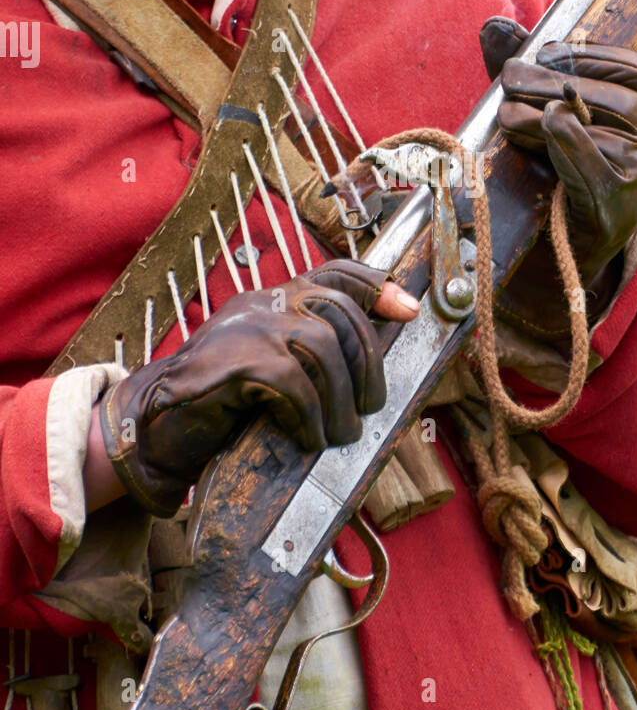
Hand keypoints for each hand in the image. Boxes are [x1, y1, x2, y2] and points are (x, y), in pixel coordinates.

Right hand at [95, 261, 417, 515]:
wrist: (156, 427)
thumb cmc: (221, 404)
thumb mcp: (271, 369)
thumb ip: (308, 356)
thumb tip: (369, 372)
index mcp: (273, 300)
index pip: (334, 273)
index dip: (377, 286)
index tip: (407, 310)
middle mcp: (262, 303)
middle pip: (339, 312)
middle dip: (366, 363)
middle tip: (367, 408)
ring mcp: (247, 328)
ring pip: (321, 347)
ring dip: (340, 398)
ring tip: (337, 434)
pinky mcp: (234, 362)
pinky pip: (293, 382)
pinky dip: (309, 415)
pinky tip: (306, 436)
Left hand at [481, 17, 636, 294]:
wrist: (571, 254)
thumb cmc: (562, 174)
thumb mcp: (552, 120)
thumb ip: (531, 74)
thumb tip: (496, 27)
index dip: (595, 57)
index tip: (549, 52)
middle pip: (612, 99)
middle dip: (553, 83)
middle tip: (510, 78)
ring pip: (596, 131)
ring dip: (543, 115)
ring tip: (508, 113)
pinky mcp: (615, 208)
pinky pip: (592, 164)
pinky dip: (565, 141)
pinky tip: (544, 127)